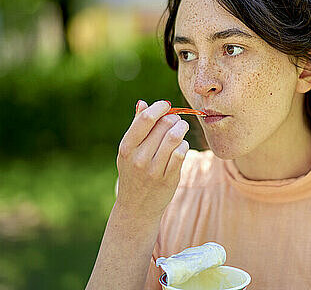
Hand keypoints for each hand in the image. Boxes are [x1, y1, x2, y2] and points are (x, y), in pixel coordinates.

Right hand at [115, 100, 189, 218]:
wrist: (136, 207)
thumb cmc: (133, 173)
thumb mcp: (128, 151)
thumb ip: (136, 127)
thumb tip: (143, 103)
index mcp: (126, 148)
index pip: (145, 119)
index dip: (159, 107)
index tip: (166, 105)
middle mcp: (138, 158)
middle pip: (163, 126)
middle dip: (173, 118)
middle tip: (176, 120)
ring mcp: (154, 170)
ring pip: (174, 137)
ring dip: (182, 128)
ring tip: (182, 128)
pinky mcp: (168, 178)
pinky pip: (181, 153)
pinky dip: (184, 145)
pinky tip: (181, 146)